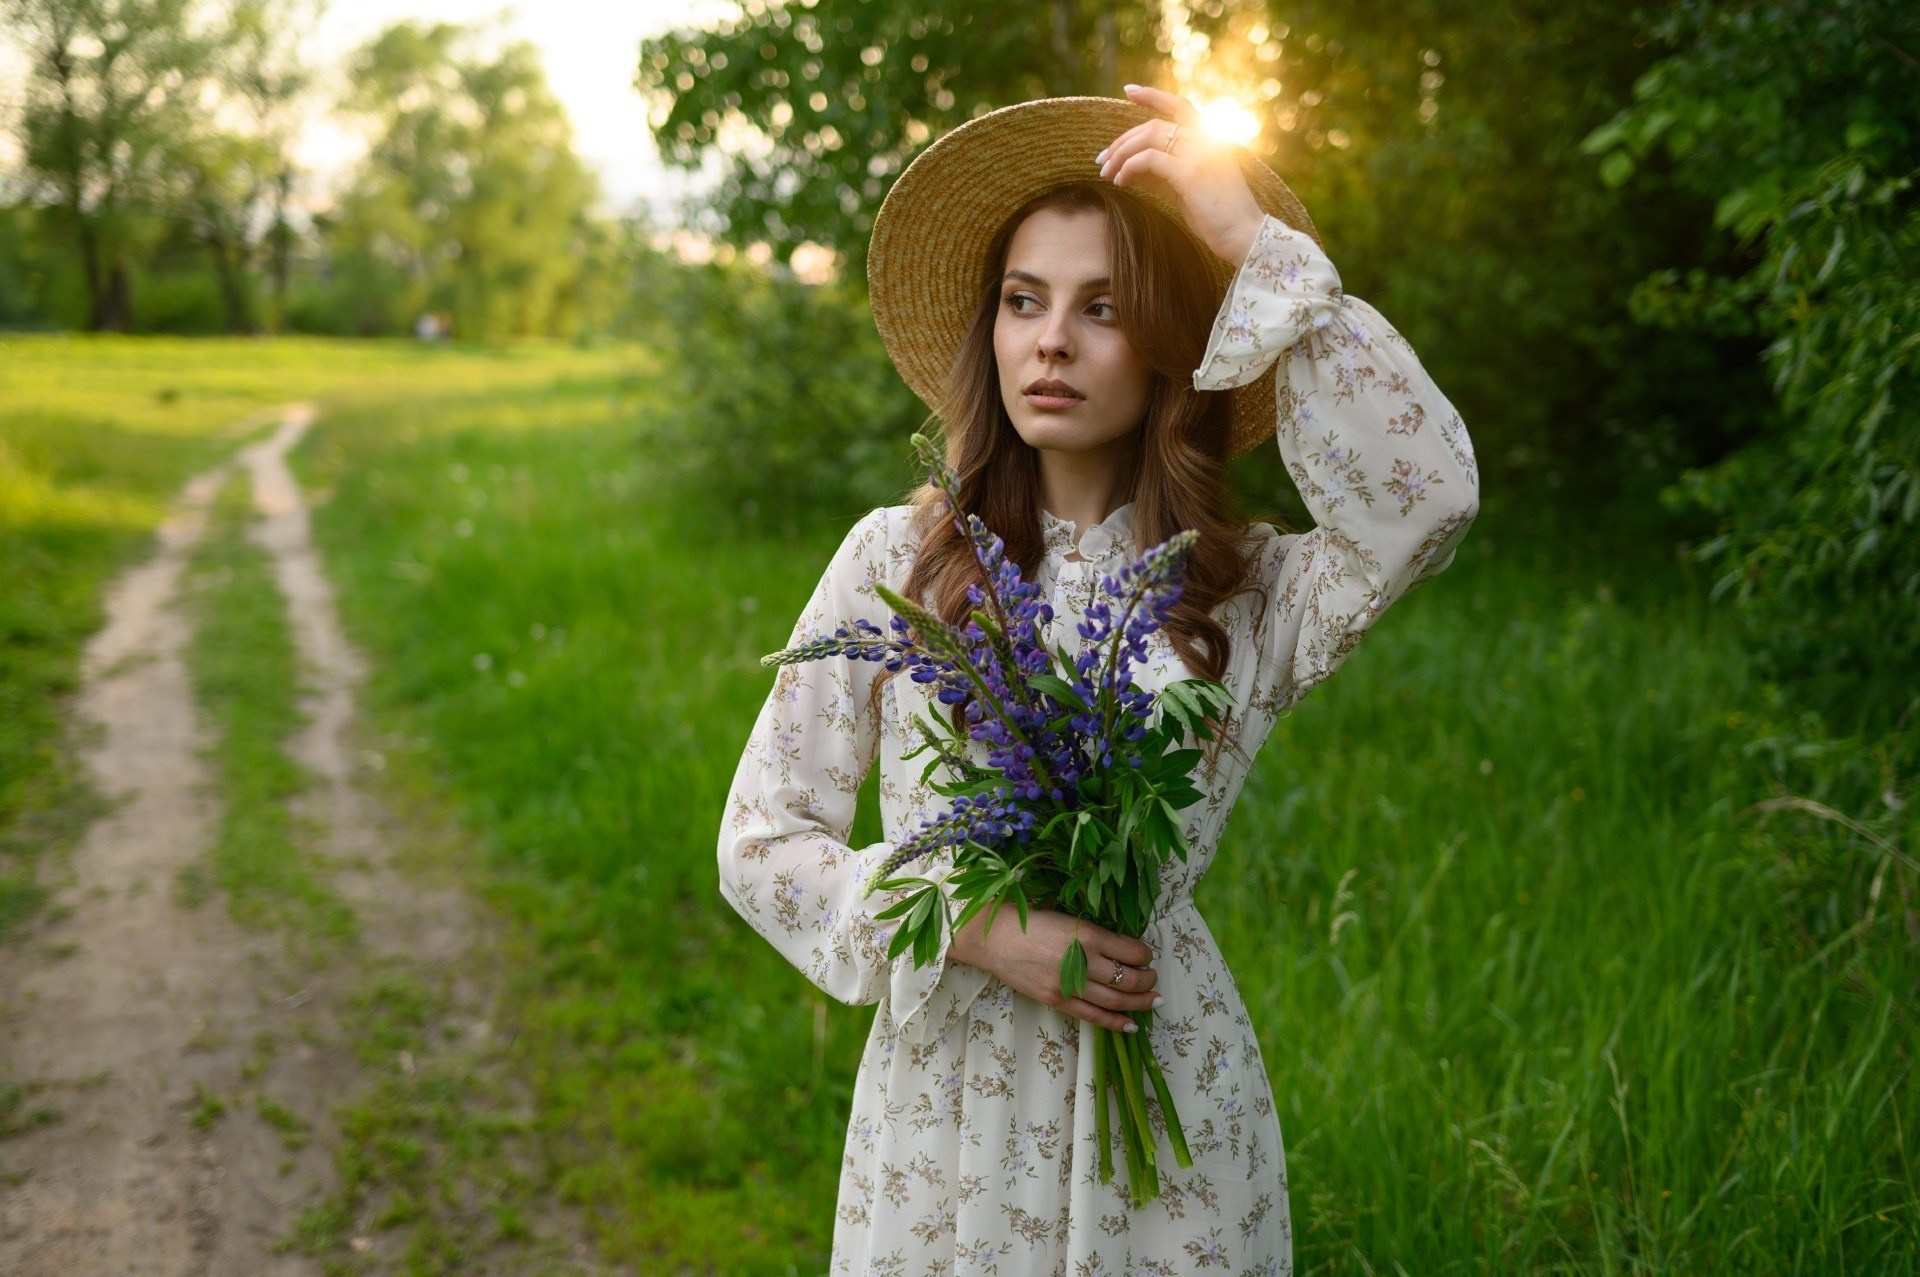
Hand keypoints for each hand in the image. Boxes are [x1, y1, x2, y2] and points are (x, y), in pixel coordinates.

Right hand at [950, 905, 1161, 1032]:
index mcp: (1087, 934)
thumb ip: (1095, 934)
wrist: (993, 937)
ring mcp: (1068, 984)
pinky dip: (1115, 1022)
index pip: (1131, 950)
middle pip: (1127, 978)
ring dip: (1139, 1002)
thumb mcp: (1069, 918)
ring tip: (1153, 1000)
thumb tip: (1124, 949)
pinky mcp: (1056, 1000)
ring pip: (1115, 1000)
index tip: (1145, 955)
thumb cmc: (1031, 920)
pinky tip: (1132, 1025)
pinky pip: (1092, 1016)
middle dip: (1147, 980)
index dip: (1144, 954)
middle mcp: (1081, 961)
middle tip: (1154, 979)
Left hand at [1097, 84, 1267, 267]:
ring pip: (1149, 138)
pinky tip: (1121, 181)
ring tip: (1107, 172)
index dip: (1153, 96)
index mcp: (1211, 140)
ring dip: (1121, 153)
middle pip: (1154, 125)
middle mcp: (1207, 140)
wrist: (1245, 237)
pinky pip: (1149, 160)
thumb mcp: (1188, 190)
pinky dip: (1129, 167)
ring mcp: (1200, 154)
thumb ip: (1164, 174)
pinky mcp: (1191, 172)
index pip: (1180, 106)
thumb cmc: (1218, 218)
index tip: (1129, 91)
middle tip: (1102, 159)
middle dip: (1123, 140)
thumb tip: (1132, 168)